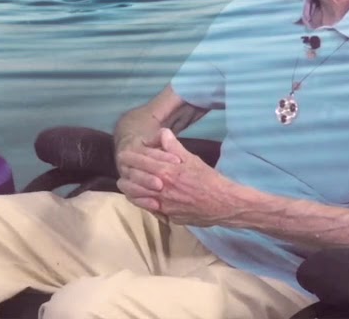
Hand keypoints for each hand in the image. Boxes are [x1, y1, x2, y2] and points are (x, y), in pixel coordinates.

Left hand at [117, 128, 238, 225]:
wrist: (225, 204)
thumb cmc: (209, 179)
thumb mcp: (192, 159)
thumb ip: (174, 147)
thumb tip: (162, 133)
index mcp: (166, 173)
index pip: (139, 163)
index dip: (128, 158)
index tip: (122, 155)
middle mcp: (161, 190)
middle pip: (132, 183)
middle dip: (125, 175)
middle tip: (123, 170)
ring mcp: (164, 206)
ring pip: (137, 198)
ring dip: (130, 190)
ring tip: (127, 184)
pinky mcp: (168, 217)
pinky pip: (150, 209)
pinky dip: (143, 202)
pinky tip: (143, 197)